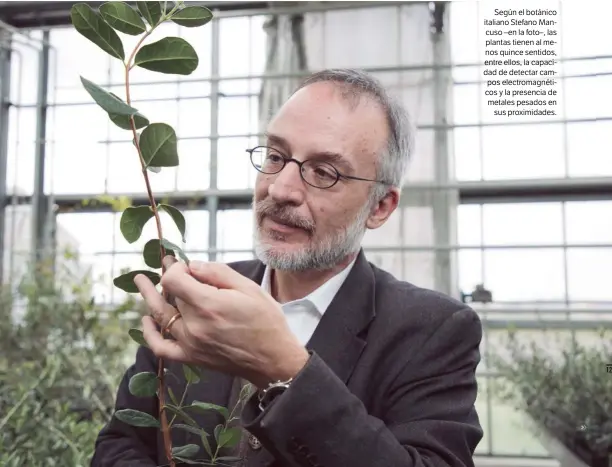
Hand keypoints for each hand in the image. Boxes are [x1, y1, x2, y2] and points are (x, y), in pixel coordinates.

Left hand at [134, 257, 309, 387]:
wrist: (273, 359)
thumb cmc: (266, 320)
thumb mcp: (249, 287)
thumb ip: (218, 273)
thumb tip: (192, 266)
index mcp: (208, 304)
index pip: (173, 280)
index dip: (174, 267)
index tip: (181, 262)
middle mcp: (194, 325)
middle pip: (168, 296)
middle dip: (165, 277)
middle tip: (164, 264)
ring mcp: (190, 343)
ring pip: (162, 317)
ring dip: (150, 298)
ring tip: (142, 282)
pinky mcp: (191, 357)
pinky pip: (161, 347)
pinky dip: (150, 334)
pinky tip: (147, 320)